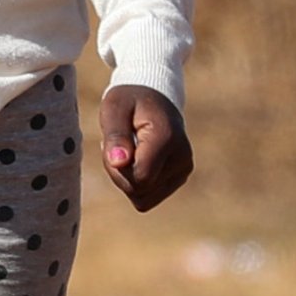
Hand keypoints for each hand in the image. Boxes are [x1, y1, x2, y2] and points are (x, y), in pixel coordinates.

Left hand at [99, 85, 191, 210]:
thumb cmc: (129, 101)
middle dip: (119, 174)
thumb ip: (115, 135)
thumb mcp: (114, 108)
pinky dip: (135, 183)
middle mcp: (182, 157)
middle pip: (139, 191)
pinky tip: (136, 160)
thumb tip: (118, 162)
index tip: (111, 145)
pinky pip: (147, 197)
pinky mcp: (180, 177)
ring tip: (128, 151)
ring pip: (142, 198)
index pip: (139, 178)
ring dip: (126, 179)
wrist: (154, 97)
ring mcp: (183, 169)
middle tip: (118, 146)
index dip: (116, 169)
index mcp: (167, 137)